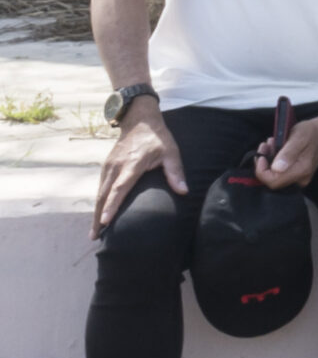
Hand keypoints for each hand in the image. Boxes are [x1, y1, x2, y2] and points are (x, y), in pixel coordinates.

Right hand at [93, 109, 182, 237]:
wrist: (140, 120)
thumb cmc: (158, 138)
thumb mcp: (171, 152)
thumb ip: (175, 172)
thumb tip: (183, 191)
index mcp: (132, 164)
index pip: (120, 188)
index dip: (112, 205)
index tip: (105, 221)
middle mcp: (116, 166)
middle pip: (104, 195)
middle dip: (99, 216)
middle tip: (95, 236)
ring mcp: (108, 166)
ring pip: (99, 193)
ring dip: (96, 211)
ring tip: (95, 232)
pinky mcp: (106, 166)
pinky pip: (100, 187)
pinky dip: (98, 202)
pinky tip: (99, 214)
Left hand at [255, 111, 317, 189]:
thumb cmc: (311, 133)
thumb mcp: (298, 138)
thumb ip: (288, 154)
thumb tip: (277, 168)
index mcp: (301, 170)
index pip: (273, 182)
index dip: (262, 171)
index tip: (261, 156)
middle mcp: (301, 179)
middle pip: (273, 181)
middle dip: (264, 165)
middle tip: (265, 146)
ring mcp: (300, 178)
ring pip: (275, 177)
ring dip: (268, 161)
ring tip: (270, 144)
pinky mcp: (298, 175)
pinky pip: (280, 174)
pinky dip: (273, 162)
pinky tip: (275, 149)